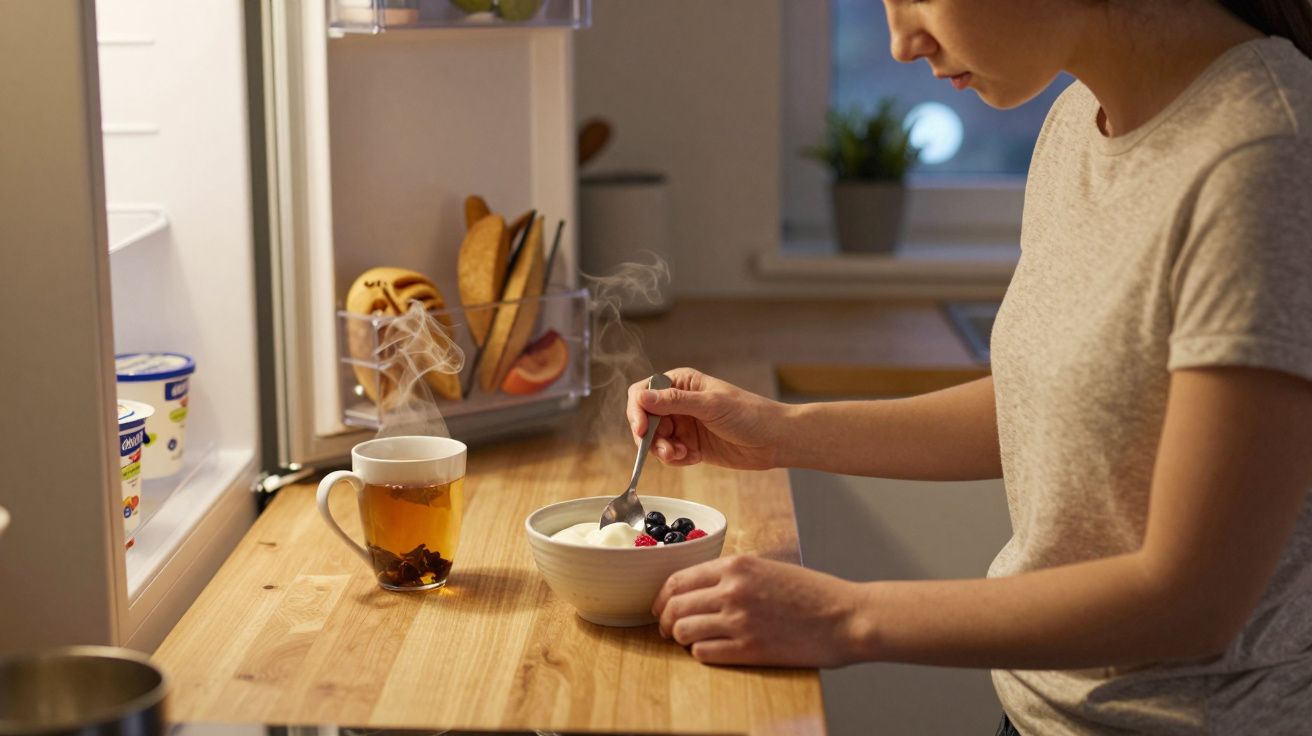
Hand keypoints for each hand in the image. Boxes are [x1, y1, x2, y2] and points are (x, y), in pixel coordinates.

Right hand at [626, 368, 788, 469]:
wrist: (774, 440)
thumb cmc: (750, 414)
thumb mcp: (710, 405)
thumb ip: (674, 402)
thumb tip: (642, 397)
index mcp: (681, 383)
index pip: (643, 393)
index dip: (638, 411)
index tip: (642, 429)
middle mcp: (679, 402)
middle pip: (646, 420)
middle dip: (651, 437)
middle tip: (666, 450)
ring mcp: (684, 424)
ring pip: (655, 440)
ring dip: (664, 451)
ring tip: (682, 455)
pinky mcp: (691, 445)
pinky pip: (670, 454)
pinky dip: (676, 459)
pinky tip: (694, 457)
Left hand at [652, 555, 868, 667]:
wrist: (846, 617)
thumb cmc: (814, 593)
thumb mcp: (768, 569)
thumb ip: (734, 575)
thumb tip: (701, 589)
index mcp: (736, 566)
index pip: (678, 580)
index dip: (662, 597)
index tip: (661, 607)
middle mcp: (732, 590)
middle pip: (675, 606)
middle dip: (665, 620)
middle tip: (667, 628)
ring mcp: (739, 621)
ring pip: (684, 631)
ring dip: (681, 638)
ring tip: (688, 641)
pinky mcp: (748, 649)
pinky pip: (704, 653)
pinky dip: (700, 653)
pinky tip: (710, 651)